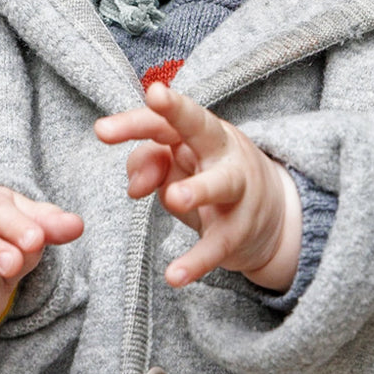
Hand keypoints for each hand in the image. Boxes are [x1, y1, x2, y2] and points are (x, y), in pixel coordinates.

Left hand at [95, 82, 300, 290]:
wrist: (273, 216)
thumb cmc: (209, 179)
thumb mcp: (177, 167)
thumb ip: (148, 164)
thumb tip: (134, 187)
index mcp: (201, 132)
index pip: (163, 122)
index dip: (134, 122)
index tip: (101, 129)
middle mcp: (222, 152)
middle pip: (201, 125)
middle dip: (178, 111)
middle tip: (156, 97)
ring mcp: (237, 189)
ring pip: (221, 184)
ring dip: (198, 189)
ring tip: (174, 198)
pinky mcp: (241, 229)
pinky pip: (218, 244)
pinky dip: (198, 261)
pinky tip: (175, 276)